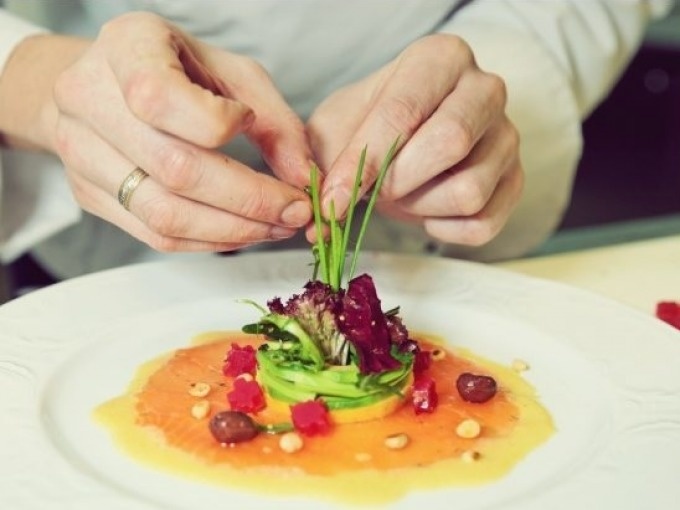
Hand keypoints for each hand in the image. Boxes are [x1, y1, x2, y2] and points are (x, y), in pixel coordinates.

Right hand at [47, 12, 311, 251]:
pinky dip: (208, 241)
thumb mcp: (231, 72)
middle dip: (249, 201)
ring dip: (233, 231)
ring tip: (275, 227)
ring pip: (164, 215)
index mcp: (126, 48)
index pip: (163, 100)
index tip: (255, 132)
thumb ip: (274, 120)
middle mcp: (89, 100)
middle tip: (295, 212)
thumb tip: (302, 176)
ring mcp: (80, 152)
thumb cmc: (176, 70)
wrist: (106, 83)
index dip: (220, 127)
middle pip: (174, 170)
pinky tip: (241, 232)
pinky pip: (154, 234)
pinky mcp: (89, 193)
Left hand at [307, 34, 522, 245]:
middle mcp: (485, 89)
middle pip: (451, 143)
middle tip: (375, 192)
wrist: (403, 141)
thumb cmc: (369, 126)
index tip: (332, 201)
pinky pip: (483, 224)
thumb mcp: (338, 128)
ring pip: (469, 191)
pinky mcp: (516, 180)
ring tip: (403, 194)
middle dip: (399, 182)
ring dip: (421, 208)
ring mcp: (507, 136)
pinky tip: (427, 211)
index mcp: (441, 58)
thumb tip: (325, 215)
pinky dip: (445, 230)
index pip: (404, 111)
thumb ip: (328, 163)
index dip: (364, 162)